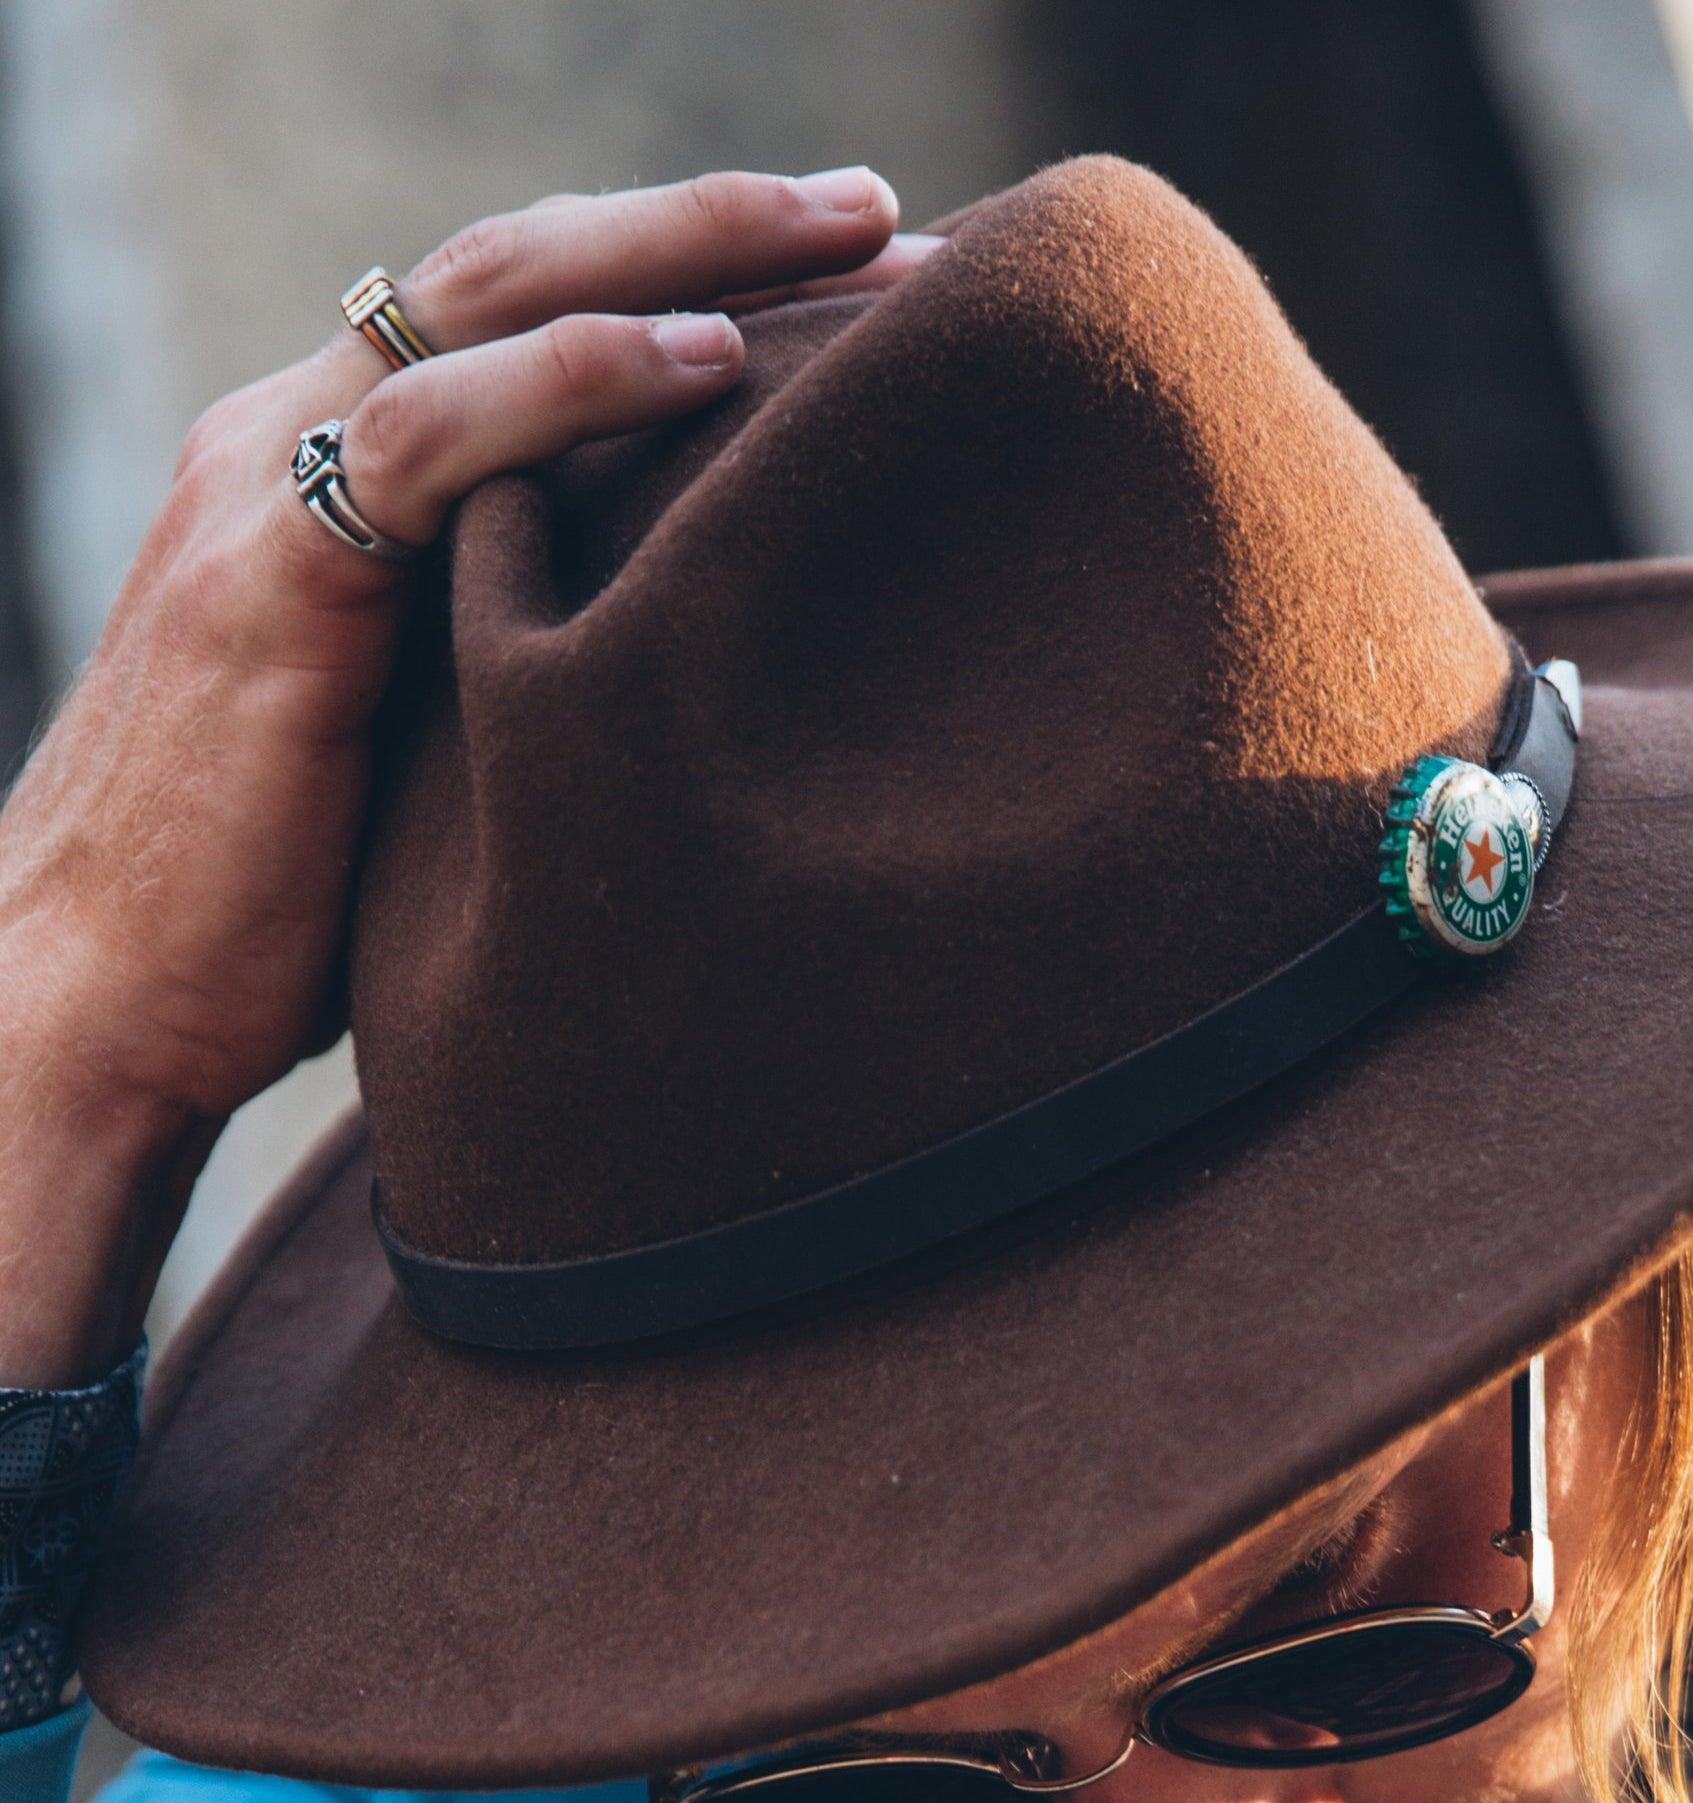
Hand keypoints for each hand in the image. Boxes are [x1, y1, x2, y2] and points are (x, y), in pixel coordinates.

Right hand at [0, 166, 939, 1381]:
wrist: (106, 1000)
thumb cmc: (286, 910)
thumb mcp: (441, 747)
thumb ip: (527, 659)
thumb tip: (701, 680)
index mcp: (334, 472)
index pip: (519, 314)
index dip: (682, 272)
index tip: (856, 274)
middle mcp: (295, 440)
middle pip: (520, 262)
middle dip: (711, 223)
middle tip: (885, 210)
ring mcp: (270, 492)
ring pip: (486, 298)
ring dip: (682, 257)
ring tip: (851, 239)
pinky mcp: (269, 578)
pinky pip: (434, 436)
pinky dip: (576, 383)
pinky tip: (711, 364)